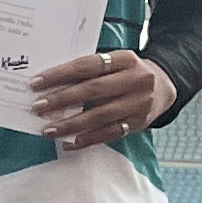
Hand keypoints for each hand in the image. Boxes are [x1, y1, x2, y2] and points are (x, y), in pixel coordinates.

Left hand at [27, 48, 173, 150]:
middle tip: (38, 107)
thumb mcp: (117, 62)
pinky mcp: (137, 123)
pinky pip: (108, 134)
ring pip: (99, 116)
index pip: (87, 66)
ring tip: (48, 129)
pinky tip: (67, 143)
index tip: (37, 83)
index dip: (60, 74)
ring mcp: (138, 103)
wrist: (165, 86)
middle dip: (61, 99)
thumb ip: (91, 69)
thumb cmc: (129, 73)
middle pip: (92, 91)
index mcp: (126, 59)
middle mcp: (136, 80)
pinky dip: (86, 140)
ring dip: (70, 125)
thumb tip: (51, 83)